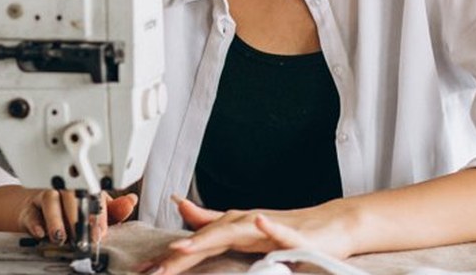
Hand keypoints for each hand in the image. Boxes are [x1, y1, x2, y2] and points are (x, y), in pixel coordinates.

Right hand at [19, 189, 137, 245]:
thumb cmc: (74, 211)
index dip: (98, 214)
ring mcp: (45, 198)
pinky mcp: (29, 209)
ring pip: (49, 200)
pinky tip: (41, 233)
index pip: (93, 195)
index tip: (100, 232)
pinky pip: (30, 213)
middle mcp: (65, 189)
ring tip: (61, 237)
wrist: (42, 213)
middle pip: (70, 194)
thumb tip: (131, 202)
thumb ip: (114, 210)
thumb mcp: (97, 212)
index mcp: (85, 187)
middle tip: (83, 238)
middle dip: (77, 217)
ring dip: (55, 219)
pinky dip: (35, 223)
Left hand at [135, 196, 357, 274]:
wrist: (330, 225)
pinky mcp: (293, 232)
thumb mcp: (243, 229)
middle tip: (155, 270)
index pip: (195, 243)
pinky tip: (257, 222)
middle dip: (179, 255)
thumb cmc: (288, 229)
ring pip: (232, 231)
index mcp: (232, 226)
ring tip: (183, 249)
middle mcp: (244, 222)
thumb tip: (181, 206)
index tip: (145, 271)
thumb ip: (212, 221)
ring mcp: (266, 225)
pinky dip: (267, 227)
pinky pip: (278, 231)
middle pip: (206, 238)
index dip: (170, 258)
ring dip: (207, 238)